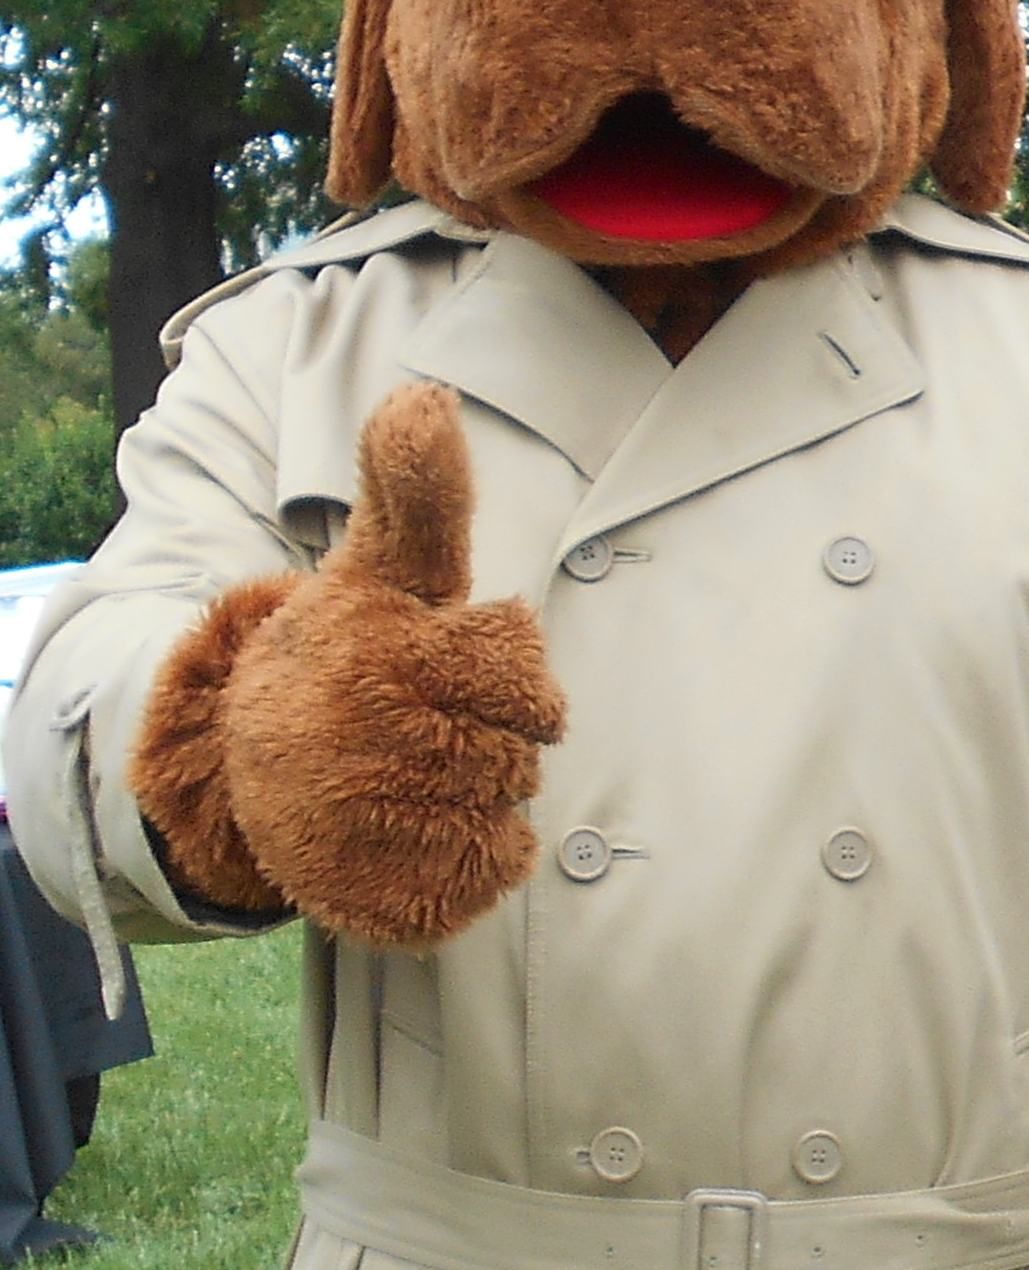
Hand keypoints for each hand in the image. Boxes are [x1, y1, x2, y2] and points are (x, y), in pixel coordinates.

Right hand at [135, 382, 564, 942]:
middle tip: (439, 720)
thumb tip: (424, 395)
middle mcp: (362, 748)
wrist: (244, 763)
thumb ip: (417, 491)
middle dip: (498, 733)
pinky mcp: (377, 897)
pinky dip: (482, 855)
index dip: (509, 672)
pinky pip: (488, 877)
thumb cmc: (347, 649)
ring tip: (425, 768)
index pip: (514, 671)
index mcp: (374, 658)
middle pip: (518, 750)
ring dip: (487, 791)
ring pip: (506, 811)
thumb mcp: (382, 567)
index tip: (467, 664)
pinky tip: (431, 823)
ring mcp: (364, 832)